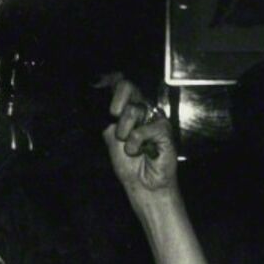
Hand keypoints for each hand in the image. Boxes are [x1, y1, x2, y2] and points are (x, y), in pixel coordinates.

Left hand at [97, 73, 177, 196]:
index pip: (120, 85)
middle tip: (114, 115)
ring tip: (132, 148)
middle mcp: (143, 108)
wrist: (143, 184)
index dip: (110, 80)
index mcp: (129, 108)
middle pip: (127, 87)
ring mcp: (154, 117)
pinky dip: (136, 144)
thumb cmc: (129, 164)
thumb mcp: (111, 139)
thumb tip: (102, 106)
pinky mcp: (164, 129)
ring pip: (132, 111)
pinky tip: (143, 152)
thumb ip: (108, 121)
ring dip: (124, 134)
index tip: (99, 82)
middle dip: (117, 101)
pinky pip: (142, 130)